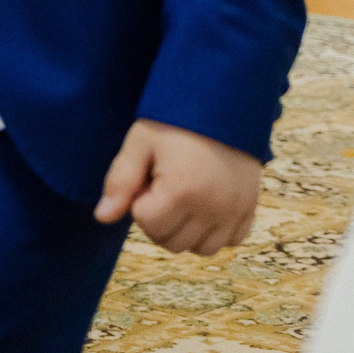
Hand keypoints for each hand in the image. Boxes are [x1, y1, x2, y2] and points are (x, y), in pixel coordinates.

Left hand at [95, 119, 260, 253]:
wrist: (224, 103)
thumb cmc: (176, 121)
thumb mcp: (140, 142)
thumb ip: (120, 181)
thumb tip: (102, 218)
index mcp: (183, 189)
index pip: (147, 223)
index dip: (138, 202)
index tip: (146, 178)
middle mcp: (213, 207)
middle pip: (172, 242)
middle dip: (158, 220)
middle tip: (161, 187)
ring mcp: (236, 211)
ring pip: (201, 249)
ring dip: (185, 232)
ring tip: (181, 198)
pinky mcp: (251, 210)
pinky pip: (229, 241)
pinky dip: (214, 232)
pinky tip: (204, 205)